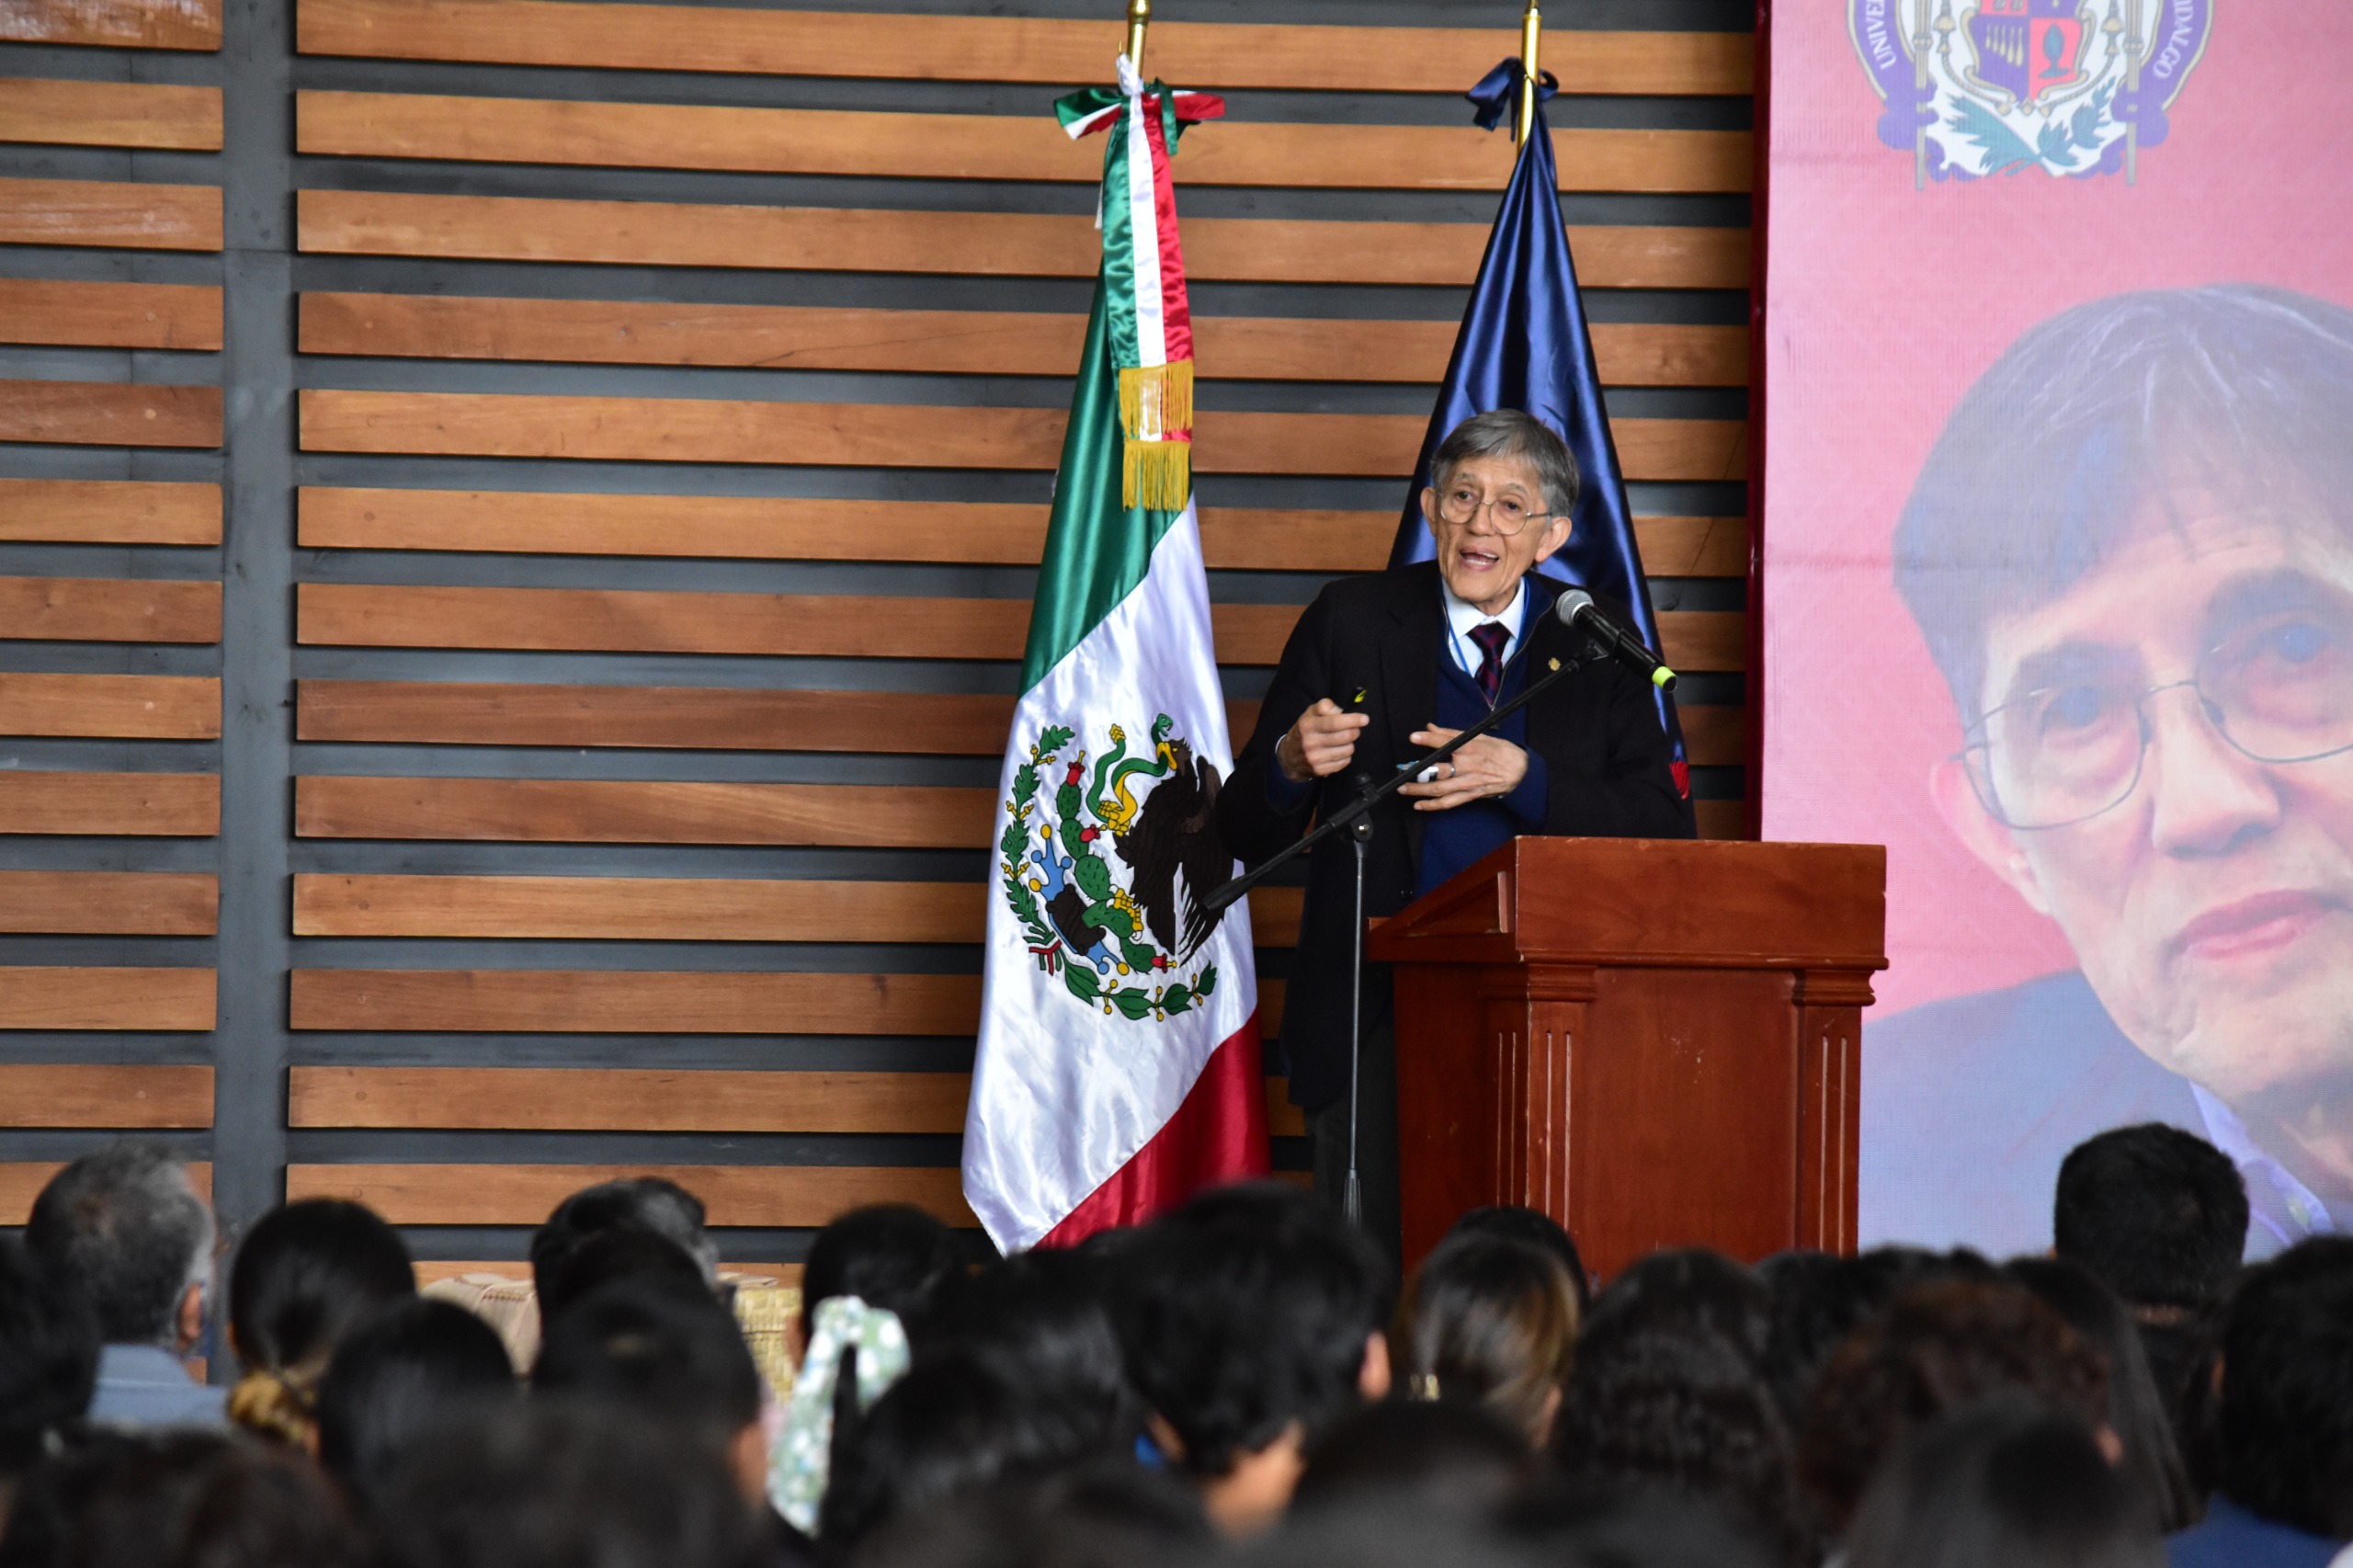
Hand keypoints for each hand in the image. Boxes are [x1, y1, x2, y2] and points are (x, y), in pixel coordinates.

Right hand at [1277, 698, 1369, 783]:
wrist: (1289, 755)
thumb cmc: (1305, 730)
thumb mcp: (1310, 713)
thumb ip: (1325, 707)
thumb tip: (1342, 711)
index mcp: (1308, 725)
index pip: (1334, 722)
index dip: (1352, 720)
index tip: (1364, 719)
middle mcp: (1310, 742)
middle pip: (1345, 736)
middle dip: (1354, 731)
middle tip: (1353, 729)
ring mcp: (1315, 758)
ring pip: (1348, 750)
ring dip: (1349, 744)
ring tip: (1342, 741)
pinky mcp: (1320, 770)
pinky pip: (1345, 762)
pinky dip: (1345, 756)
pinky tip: (1337, 752)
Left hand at [1398, 727, 1528, 811]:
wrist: (1521, 771)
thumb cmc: (1501, 751)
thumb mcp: (1480, 736)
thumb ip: (1452, 733)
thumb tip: (1430, 726)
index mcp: (1470, 747)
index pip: (1446, 741)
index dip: (1428, 739)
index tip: (1413, 737)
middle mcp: (1468, 765)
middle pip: (1438, 770)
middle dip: (1418, 772)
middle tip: (1401, 771)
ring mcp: (1469, 782)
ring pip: (1440, 789)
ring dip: (1419, 791)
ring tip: (1404, 789)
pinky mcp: (1471, 795)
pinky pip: (1449, 803)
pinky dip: (1433, 806)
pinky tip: (1420, 805)